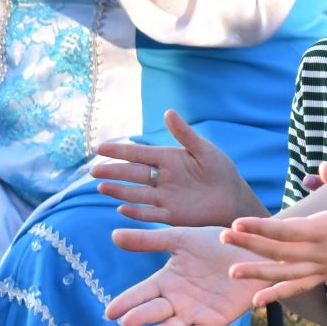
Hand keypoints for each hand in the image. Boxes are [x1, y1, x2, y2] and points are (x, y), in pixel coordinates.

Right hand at [92, 109, 263, 226]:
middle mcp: (161, 177)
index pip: (139, 154)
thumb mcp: (203, 150)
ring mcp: (164, 196)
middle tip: (93, 170)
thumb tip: (167, 111)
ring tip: (101, 186)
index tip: (99, 148)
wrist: (233, 198)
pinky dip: (135, 212)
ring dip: (119, 191)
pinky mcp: (170, 214)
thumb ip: (184, 134)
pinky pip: (149, 213)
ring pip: (136, 193)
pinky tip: (121, 209)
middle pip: (132, 173)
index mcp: (168, 158)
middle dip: (113, 171)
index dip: (119, 151)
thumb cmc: (220, 171)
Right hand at [103, 225, 255, 325]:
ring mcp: (195, 312)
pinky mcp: (215, 321)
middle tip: (127, 324)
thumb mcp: (181, 239)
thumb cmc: (218, 243)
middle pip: (153, 312)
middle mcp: (177, 300)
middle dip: (139, 319)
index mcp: (166, 281)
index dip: (125, 303)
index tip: (109, 313)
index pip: (140, 294)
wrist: (255, 250)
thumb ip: (149, 240)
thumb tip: (114, 235)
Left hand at [222, 159, 326, 305]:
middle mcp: (324, 253)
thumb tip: (324, 167)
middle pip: (280, 252)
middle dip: (249, 245)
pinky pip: (298, 286)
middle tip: (222, 237)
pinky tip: (257, 301)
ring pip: (285, 274)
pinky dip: (278, 294)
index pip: (286, 231)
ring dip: (257, 274)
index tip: (236, 223)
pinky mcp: (326, 273)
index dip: (260, 228)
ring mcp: (325, 266)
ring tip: (232, 272)